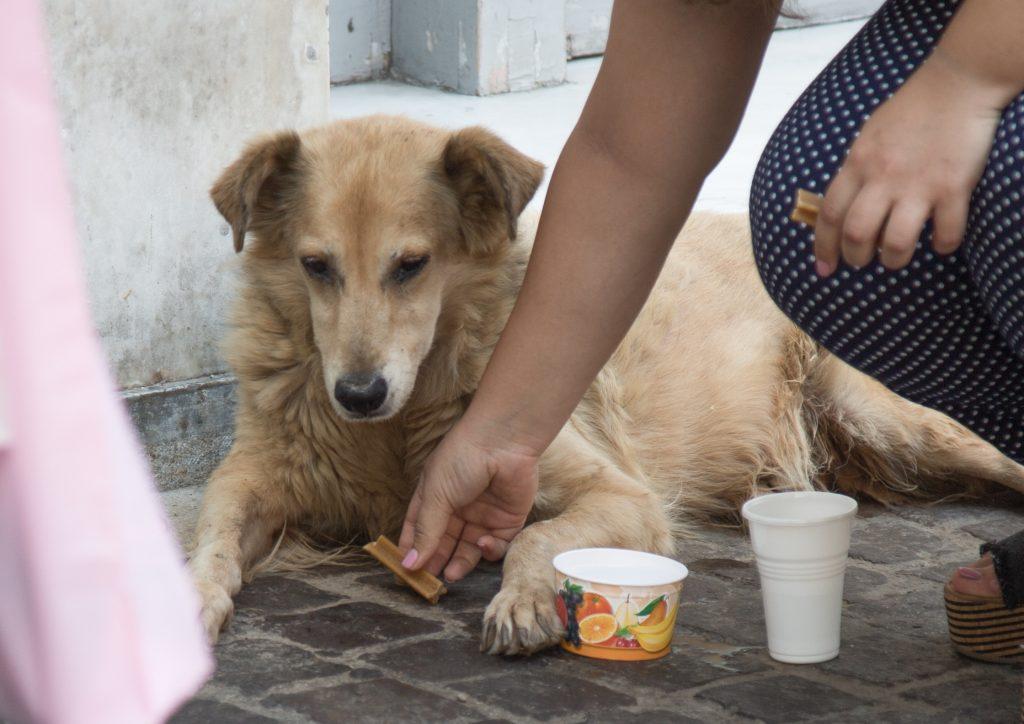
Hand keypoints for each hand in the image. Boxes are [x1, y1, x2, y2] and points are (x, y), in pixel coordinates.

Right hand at [399, 421, 539, 581]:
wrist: (504, 440)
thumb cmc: (463, 458)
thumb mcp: (436, 495)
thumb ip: (426, 531)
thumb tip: (408, 564)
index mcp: (434, 498)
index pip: (418, 530)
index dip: (411, 551)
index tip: (405, 574)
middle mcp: (458, 508)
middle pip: (444, 544)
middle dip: (436, 563)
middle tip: (429, 585)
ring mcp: (483, 515)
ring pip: (469, 550)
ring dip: (460, 563)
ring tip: (451, 574)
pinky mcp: (507, 520)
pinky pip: (496, 545)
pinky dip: (489, 550)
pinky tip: (482, 543)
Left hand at [814, 49, 1006, 274]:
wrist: (956, 84)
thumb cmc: (910, 110)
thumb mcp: (868, 137)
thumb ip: (856, 169)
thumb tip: (846, 202)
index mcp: (857, 164)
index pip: (829, 213)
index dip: (823, 246)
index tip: (823, 267)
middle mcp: (882, 177)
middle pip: (857, 233)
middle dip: (855, 257)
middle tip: (861, 262)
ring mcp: (918, 184)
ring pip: (895, 241)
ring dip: (893, 259)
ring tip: (895, 259)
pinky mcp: (953, 187)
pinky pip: (946, 231)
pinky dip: (943, 245)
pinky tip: (940, 243)